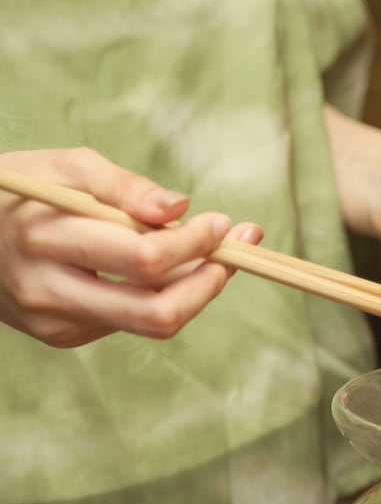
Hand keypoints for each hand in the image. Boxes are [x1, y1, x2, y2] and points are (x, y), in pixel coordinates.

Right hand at [0, 148, 262, 346]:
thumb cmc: (23, 192)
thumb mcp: (66, 167)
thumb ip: (124, 186)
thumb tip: (178, 207)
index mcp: (46, 238)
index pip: (144, 259)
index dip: (194, 244)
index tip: (221, 223)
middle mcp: (48, 289)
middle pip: (156, 310)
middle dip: (209, 282)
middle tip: (233, 251)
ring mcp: (55, 321)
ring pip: (151, 322)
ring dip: (196, 292)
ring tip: (216, 258)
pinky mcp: (62, 335)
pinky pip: (131, 321)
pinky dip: (164, 295)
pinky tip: (173, 269)